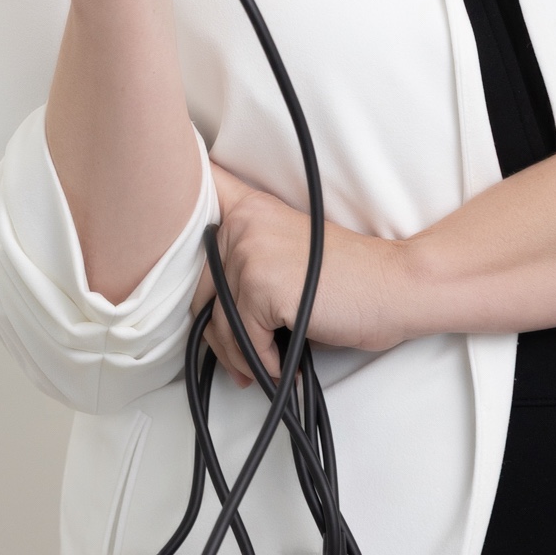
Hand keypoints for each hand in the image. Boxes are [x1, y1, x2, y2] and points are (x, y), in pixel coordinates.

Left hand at [190, 163, 410, 388]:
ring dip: (239, 355)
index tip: (164, 217)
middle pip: (198, 288)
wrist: (391, 287)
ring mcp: (250, 251)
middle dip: (217, 330)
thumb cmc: (346, 278)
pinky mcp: (261, 286)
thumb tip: (203, 305)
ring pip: (216, 323)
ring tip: (264, 364)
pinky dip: (263, 363)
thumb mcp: (286, 250)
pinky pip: (242, 341)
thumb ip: (244, 256)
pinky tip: (284, 364)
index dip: (170, 210)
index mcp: (249, 207)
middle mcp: (243, 222)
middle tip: (243, 353)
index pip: (196, 190)